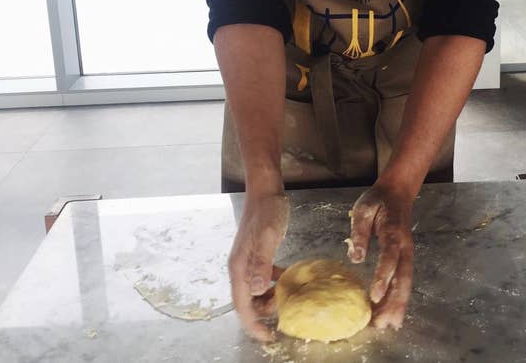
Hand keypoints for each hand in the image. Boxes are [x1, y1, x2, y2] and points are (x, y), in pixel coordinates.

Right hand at [228, 192, 289, 340]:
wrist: (264, 189)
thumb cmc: (267, 211)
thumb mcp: (268, 237)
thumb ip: (262, 263)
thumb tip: (257, 290)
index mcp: (239, 267)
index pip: (242, 305)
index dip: (253, 324)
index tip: (268, 337)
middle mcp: (240, 266)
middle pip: (247, 300)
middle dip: (262, 313)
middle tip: (283, 315)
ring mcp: (247, 259)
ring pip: (255, 289)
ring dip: (268, 297)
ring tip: (286, 299)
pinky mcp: (256, 252)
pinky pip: (261, 275)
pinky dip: (272, 282)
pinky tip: (285, 279)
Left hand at [347, 182, 414, 329]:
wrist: (398, 192)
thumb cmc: (378, 200)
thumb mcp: (364, 208)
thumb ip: (360, 231)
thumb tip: (355, 257)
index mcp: (393, 232)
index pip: (390, 257)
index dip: (383, 277)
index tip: (374, 296)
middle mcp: (404, 247)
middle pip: (402, 277)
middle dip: (393, 301)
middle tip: (382, 323)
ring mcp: (407, 254)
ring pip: (405, 283)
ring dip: (397, 305)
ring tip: (387, 326)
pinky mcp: (405, 259)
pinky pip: (404, 281)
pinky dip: (399, 299)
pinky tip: (392, 315)